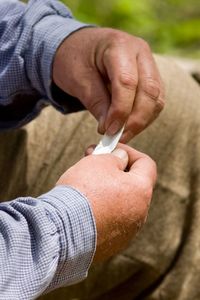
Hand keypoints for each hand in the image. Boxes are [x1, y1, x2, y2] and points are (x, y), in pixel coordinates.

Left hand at [53, 27, 164, 141]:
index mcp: (119, 45)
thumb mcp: (78, 79)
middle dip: (136, 120)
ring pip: (156, 98)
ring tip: (122, 136)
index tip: (109, 131)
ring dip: (142, 121)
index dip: (120, 111)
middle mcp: (140, 52)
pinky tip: (128, 127)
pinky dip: (144, 117)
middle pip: (150, 90)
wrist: (79, 46)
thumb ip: (96, 102)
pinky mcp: (150, 77)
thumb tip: (110, 129)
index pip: (127, 82)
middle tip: (118, 138)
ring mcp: (148, 64)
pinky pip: (155, 101)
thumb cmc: (75, 58)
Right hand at [56, 144, 156, 260]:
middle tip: (95, 163)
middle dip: (115, 172)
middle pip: (132, 185)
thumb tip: (121, 159)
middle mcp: (139, 214)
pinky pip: (110, 222)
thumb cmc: (82, 192)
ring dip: (107, 192)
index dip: (130, 153)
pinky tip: (83, 208)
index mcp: (141, 191)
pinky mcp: (112, 245)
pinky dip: (101, 212)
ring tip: (85, 186)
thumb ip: (115, 157)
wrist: (62, 230)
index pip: (146, 164)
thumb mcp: (99, 162)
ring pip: (121, 205)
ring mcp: (126, 232)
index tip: (114, 149)